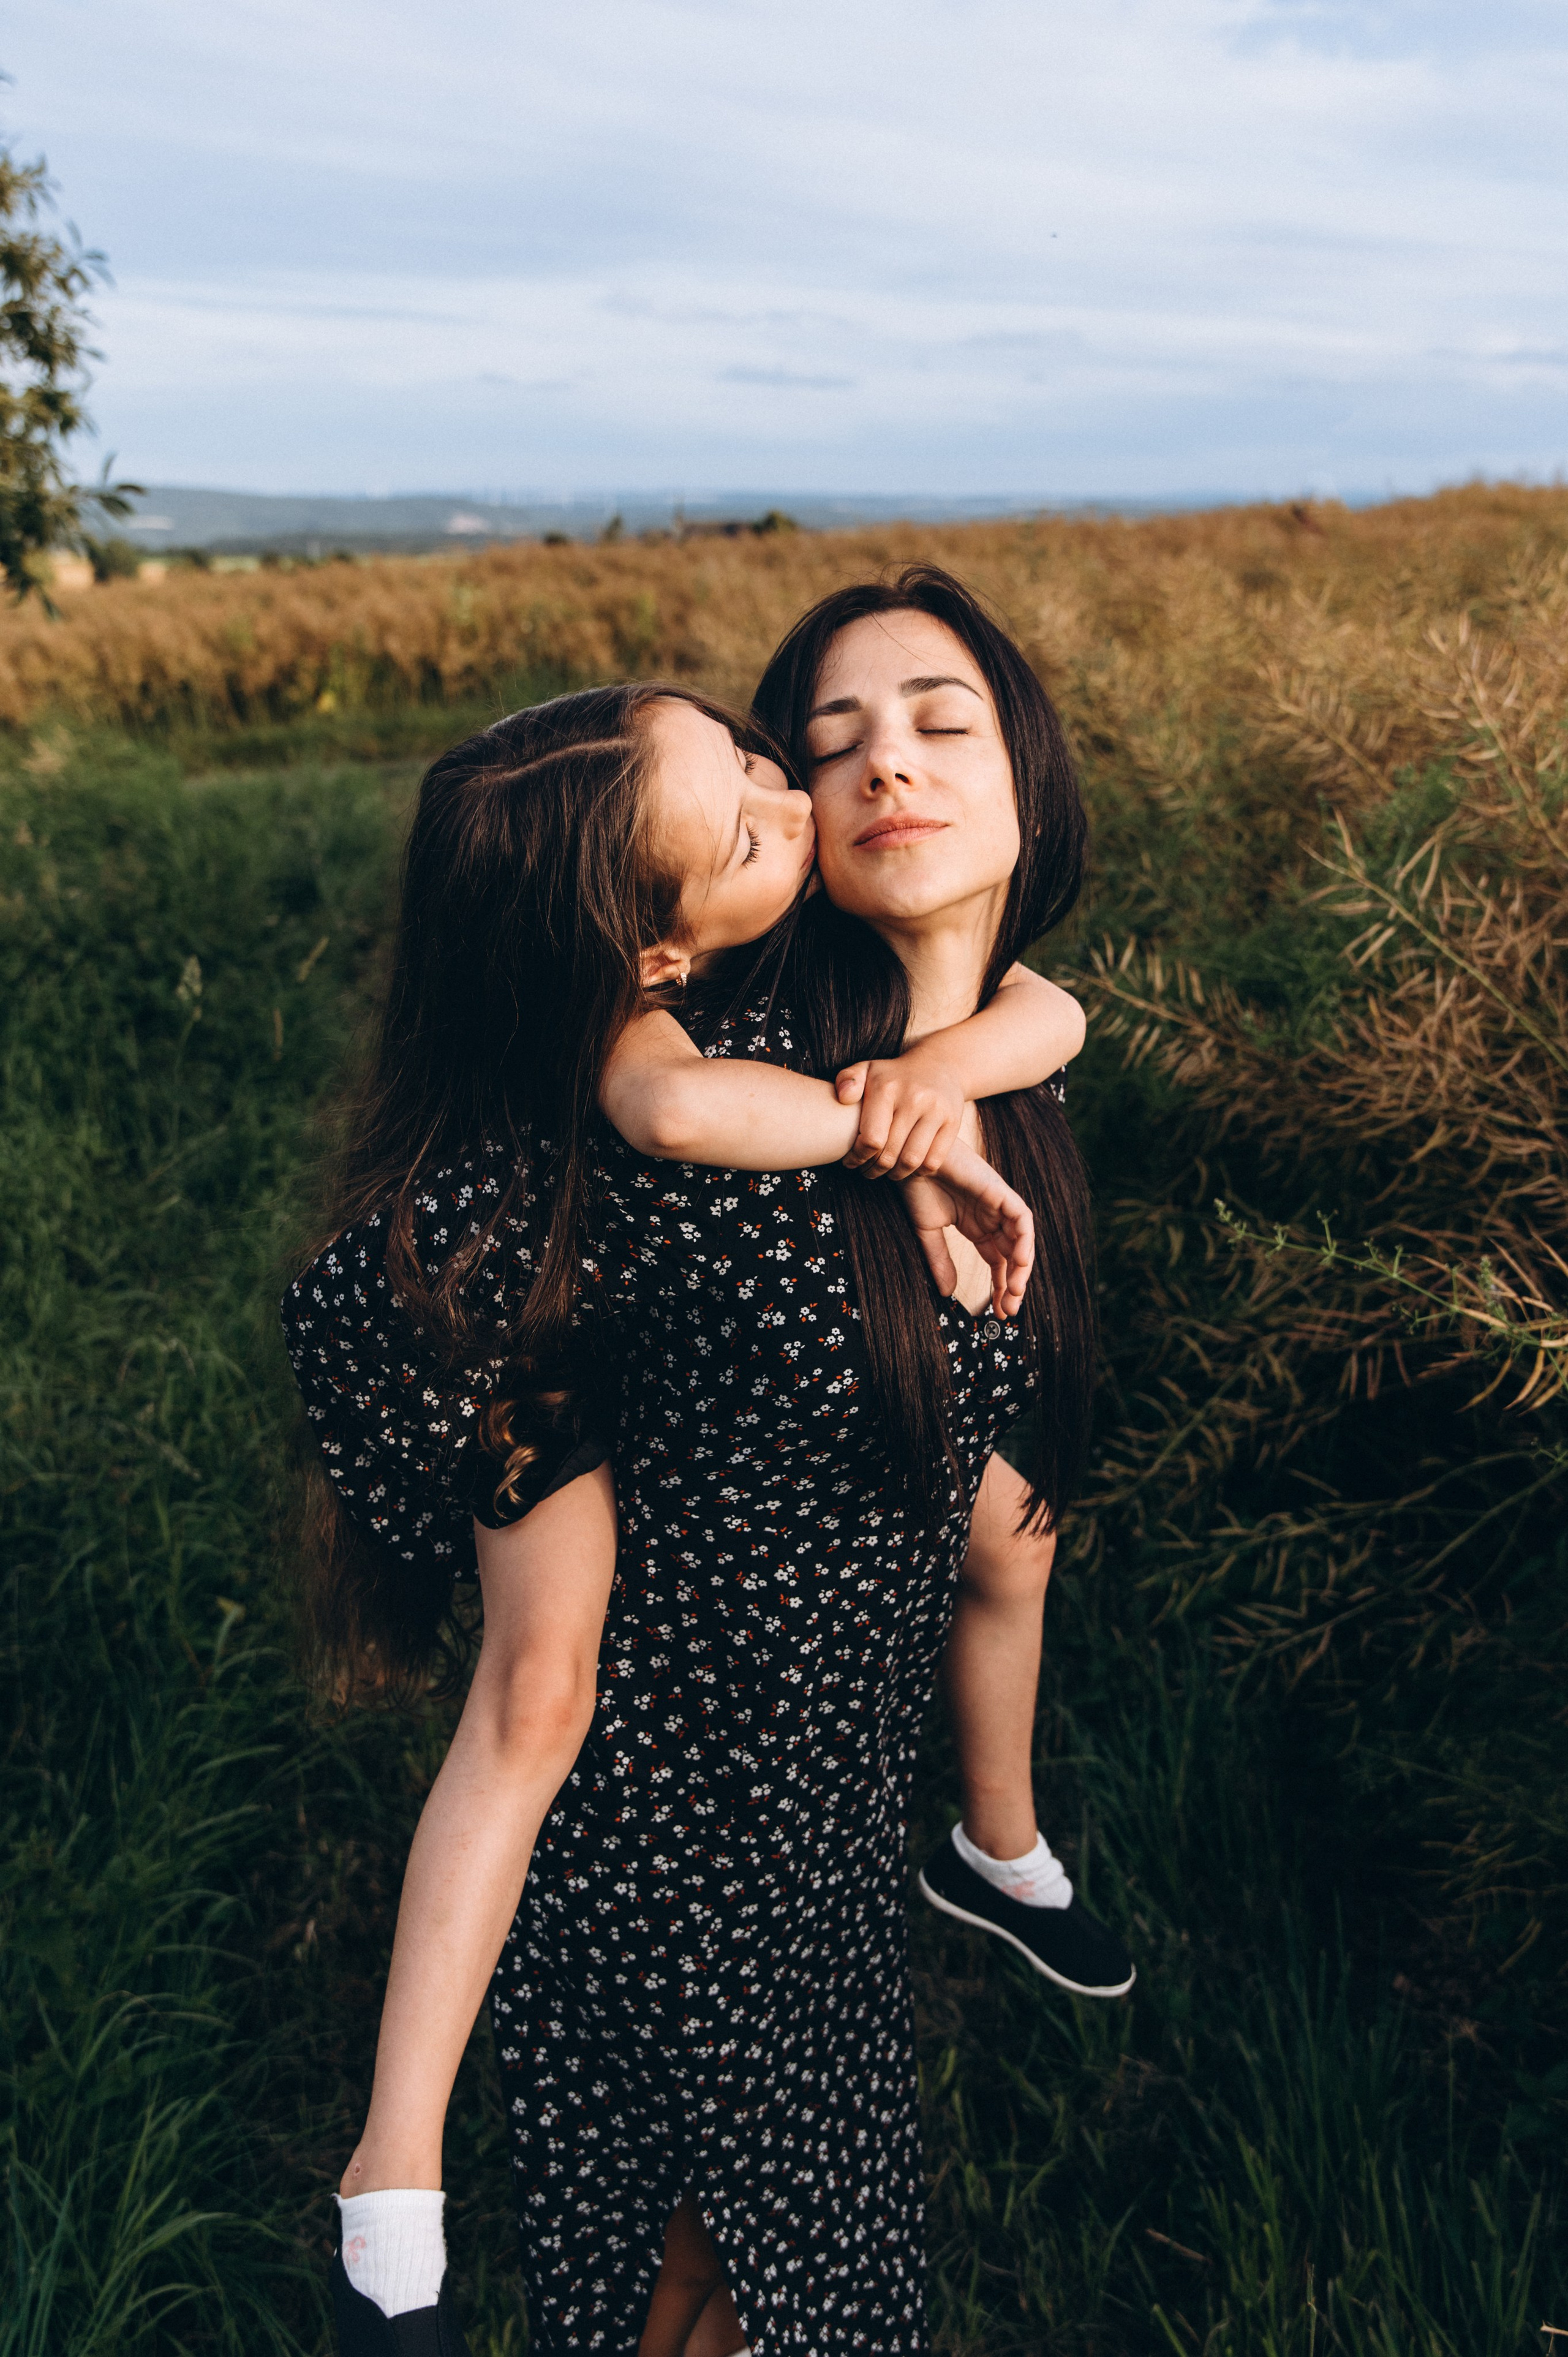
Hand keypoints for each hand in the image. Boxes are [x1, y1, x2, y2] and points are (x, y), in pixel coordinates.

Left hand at [836, 1053, 965, 1178]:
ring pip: (911, 1161)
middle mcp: (913, 1098)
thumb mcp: (867, 1070)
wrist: (938, 1066)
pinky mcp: (952, 1122)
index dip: (858, 1157)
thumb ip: (846, 1080)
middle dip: (873, 1169)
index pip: (871, 1139)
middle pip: (889, 1154)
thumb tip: (844, 1098)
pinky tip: (908, 1167)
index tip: (852, 1161)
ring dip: (895, 1174)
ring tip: (887, 1172)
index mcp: (887, 1087)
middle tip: (867, 1171)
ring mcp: (936, 1111)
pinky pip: (933, 1161)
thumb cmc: (893, 1076)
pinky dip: (918, 1171)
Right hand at [898, 1137, 1034, 1320]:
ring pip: (1021, 1241)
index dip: (999, 1286)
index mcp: (977, 1226)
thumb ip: (939, 1261)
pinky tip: (1019, 1262)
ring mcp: (997, 1204)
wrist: (909, 1157)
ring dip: (1021, 1269)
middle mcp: (991, 1217)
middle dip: (1012, 1284)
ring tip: (1013, 1293)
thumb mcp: (927, 1233)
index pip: (998, 1261)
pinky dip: (1024, 1240)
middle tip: (1008, 1310)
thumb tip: (948, 1293)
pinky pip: (1022, 1219)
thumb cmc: (916, 1187)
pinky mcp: (1000, 1191)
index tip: (998, 1312)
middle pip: (1012, 1256)